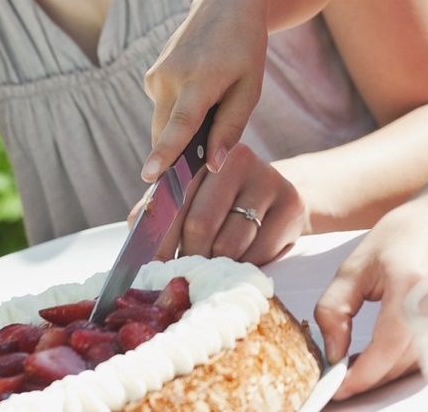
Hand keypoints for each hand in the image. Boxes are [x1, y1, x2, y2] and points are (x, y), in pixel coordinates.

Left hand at [137, 144, 305, 264]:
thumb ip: (159, 211)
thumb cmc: (223, 203)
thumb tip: (136, 232)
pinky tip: (244, 258)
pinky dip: (245, 266)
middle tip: (186, 272)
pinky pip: (258, 254)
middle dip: (189, 257)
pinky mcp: (290, 204)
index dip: (160, 240)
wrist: (276, 200)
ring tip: (216, 263)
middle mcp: (238, 159)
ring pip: (228, 245)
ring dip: (217, 265)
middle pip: (200, 226)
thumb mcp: (191, 199)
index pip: (173, 202)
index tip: (153, 267)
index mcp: (203, 155)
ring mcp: (267, 179)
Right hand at [141, 0, 268, 180]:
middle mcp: (170, 77)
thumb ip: (230, 128)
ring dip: (181, 130)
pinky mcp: (151, 76)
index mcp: (201, 79)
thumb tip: (213, 165)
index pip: (180, 124)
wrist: (227, 3)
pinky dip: (178, 113)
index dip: (165, 153)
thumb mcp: (250, 88)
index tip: (148, 175)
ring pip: (162, 124)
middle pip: (166, 133)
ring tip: (212, 104)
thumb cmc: (245, 47)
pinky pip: (163, 110)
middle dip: (179, 153)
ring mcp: (156, 75)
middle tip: (208, 153)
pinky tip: (199, 90)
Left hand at [315, 189, 427, 398]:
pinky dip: (406, 361)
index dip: (360, 376)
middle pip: (402, 364)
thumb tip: (333, 353)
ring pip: (417, 365)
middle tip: (340, 376)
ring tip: (359, 363)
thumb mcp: (355, 266)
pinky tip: (385, 353)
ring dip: (387, 372)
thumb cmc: (402, 233)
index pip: (385, 349)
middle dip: (369, 377)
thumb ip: (335, 310)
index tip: (335, 387)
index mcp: (411, 285)